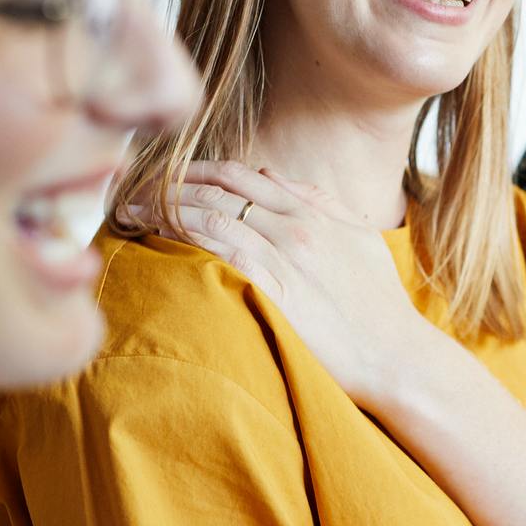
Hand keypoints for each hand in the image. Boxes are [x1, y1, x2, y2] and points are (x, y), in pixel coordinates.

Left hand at [130, 160, 442, 404]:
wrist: (396, 356)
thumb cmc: (379, 308)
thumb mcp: (360, 241)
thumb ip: (320, 204)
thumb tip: (275, 179)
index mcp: (314, 211)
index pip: (242, 174)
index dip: (196, 169)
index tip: (164, 175)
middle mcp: (296, 224)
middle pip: (218, 186)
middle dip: (168, 181)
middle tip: (131, 188)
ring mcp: (285, 253)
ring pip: (212, 210)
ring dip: (163, 203)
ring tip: (129, 208)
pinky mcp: (274, 285)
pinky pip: (218, 245)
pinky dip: (183, 230)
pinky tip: (157, 233)